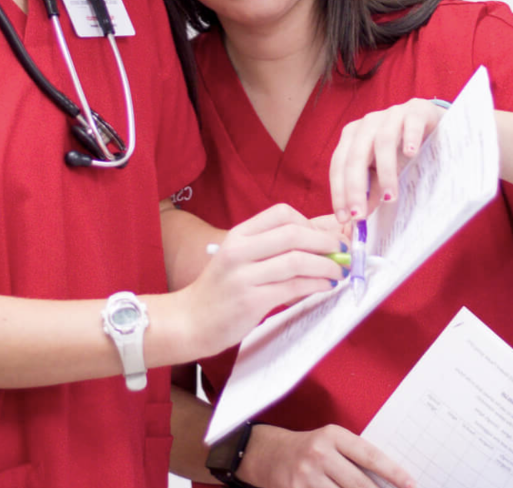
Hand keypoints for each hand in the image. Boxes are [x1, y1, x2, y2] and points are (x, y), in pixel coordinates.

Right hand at [184, 204, 342, 357]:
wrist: (191, 319)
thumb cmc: (222, 289)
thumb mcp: (241, 258)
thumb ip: (275, 246)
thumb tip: (323, 234)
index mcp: (238, 234)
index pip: (281, 213)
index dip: (311, 222)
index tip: (328, 236)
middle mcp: (239, 250)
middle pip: (293, 234)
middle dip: (327, 242)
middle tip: (343, 253)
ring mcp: (244, 275)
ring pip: (297, 260)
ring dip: (327, 265)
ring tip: (339, 272)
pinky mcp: (251, 300)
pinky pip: (293, 287)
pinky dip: (317, 284)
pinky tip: (325, 287)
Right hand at [238, 423, 415, 487]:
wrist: (266, 453)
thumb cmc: (307, 450)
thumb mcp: (328, 443)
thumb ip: (354, 459)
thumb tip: (389, 484)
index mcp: (331, 435)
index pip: (368, 455)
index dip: (393, 472)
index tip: (411, 484)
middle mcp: (318, 452)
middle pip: (360, 485)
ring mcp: (306, 475)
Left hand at [329, 99, 445, 222]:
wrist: (430, 118)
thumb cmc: (402, 147)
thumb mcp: (384, 169)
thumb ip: (372, 187)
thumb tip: (361, 213)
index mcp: (352, 137)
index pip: (339, 165)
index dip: (339, 191)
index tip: (344, 217)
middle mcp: (366, 124)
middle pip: (355, 156)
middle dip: (355, 188)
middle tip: (360, 214)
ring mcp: (390, 115)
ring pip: (382, 142)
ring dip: (385, 172)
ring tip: (391, 197)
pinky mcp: (415, 111)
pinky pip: (410, 125)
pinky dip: (410, 139)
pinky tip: (412, 154)